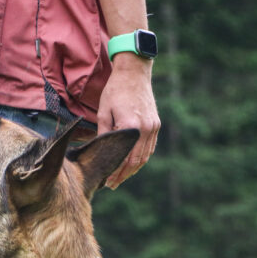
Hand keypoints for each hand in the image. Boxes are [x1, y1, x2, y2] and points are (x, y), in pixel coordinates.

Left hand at [96, 53, 159, 188]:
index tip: (107, 182)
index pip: (123, 158)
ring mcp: (153, 127)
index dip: (115, 172)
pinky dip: (141, 158)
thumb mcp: (103, 113)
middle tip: (112, 184)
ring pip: (144, 156)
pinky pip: (149, 147)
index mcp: (131, 126)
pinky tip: (132, 164)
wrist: (134, 73)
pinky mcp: (156, 124)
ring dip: (133, 169)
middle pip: (135, 161)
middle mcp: (145, 129)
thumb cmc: (115, 91)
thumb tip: (100, 154)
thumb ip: (104, 135)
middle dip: (123, 175)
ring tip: (121, 177)